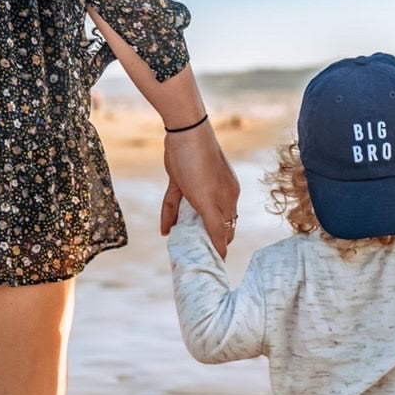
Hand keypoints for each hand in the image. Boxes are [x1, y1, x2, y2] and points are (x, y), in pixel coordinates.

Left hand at [160, 120, 239, 257]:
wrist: (184, 131)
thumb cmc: (200, 165)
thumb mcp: (207, 200)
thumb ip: (215, 226)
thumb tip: (223, 251)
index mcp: (229, 198)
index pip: (227, 229)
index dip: (220, 247)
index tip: (211, 263)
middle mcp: (217, 193)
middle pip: (211, 222)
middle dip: (203, 239)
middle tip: (193, 257)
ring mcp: (198, 186)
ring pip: (192, 214)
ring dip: (185, 228)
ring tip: (178, 245)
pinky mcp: (181, 180)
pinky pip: (176, 203)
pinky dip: (171, 215)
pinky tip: (165, 230)